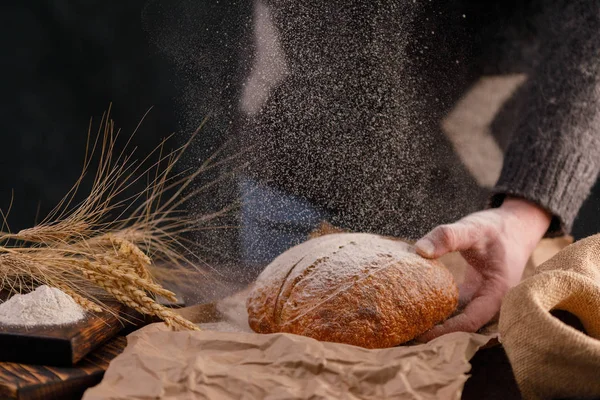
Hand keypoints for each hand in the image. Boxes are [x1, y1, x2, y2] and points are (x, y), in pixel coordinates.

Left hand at [414, 196, 551, 340]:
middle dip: (437, 332)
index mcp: (498, 293)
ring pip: (458, 317)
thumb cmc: (498, 228)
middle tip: (407, 333)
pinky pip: (456, 305)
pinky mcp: (474, 292)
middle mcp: (492, 301)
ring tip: (408, 324)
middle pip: (462, 326)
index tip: (421, 333)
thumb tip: (420, 250)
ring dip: (437, 321)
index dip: (446, 331)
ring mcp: (483, 298)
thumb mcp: (474, 228)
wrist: (516, 224)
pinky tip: (418, 306)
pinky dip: (439, 307)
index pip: (470, 322)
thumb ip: (448, 236)